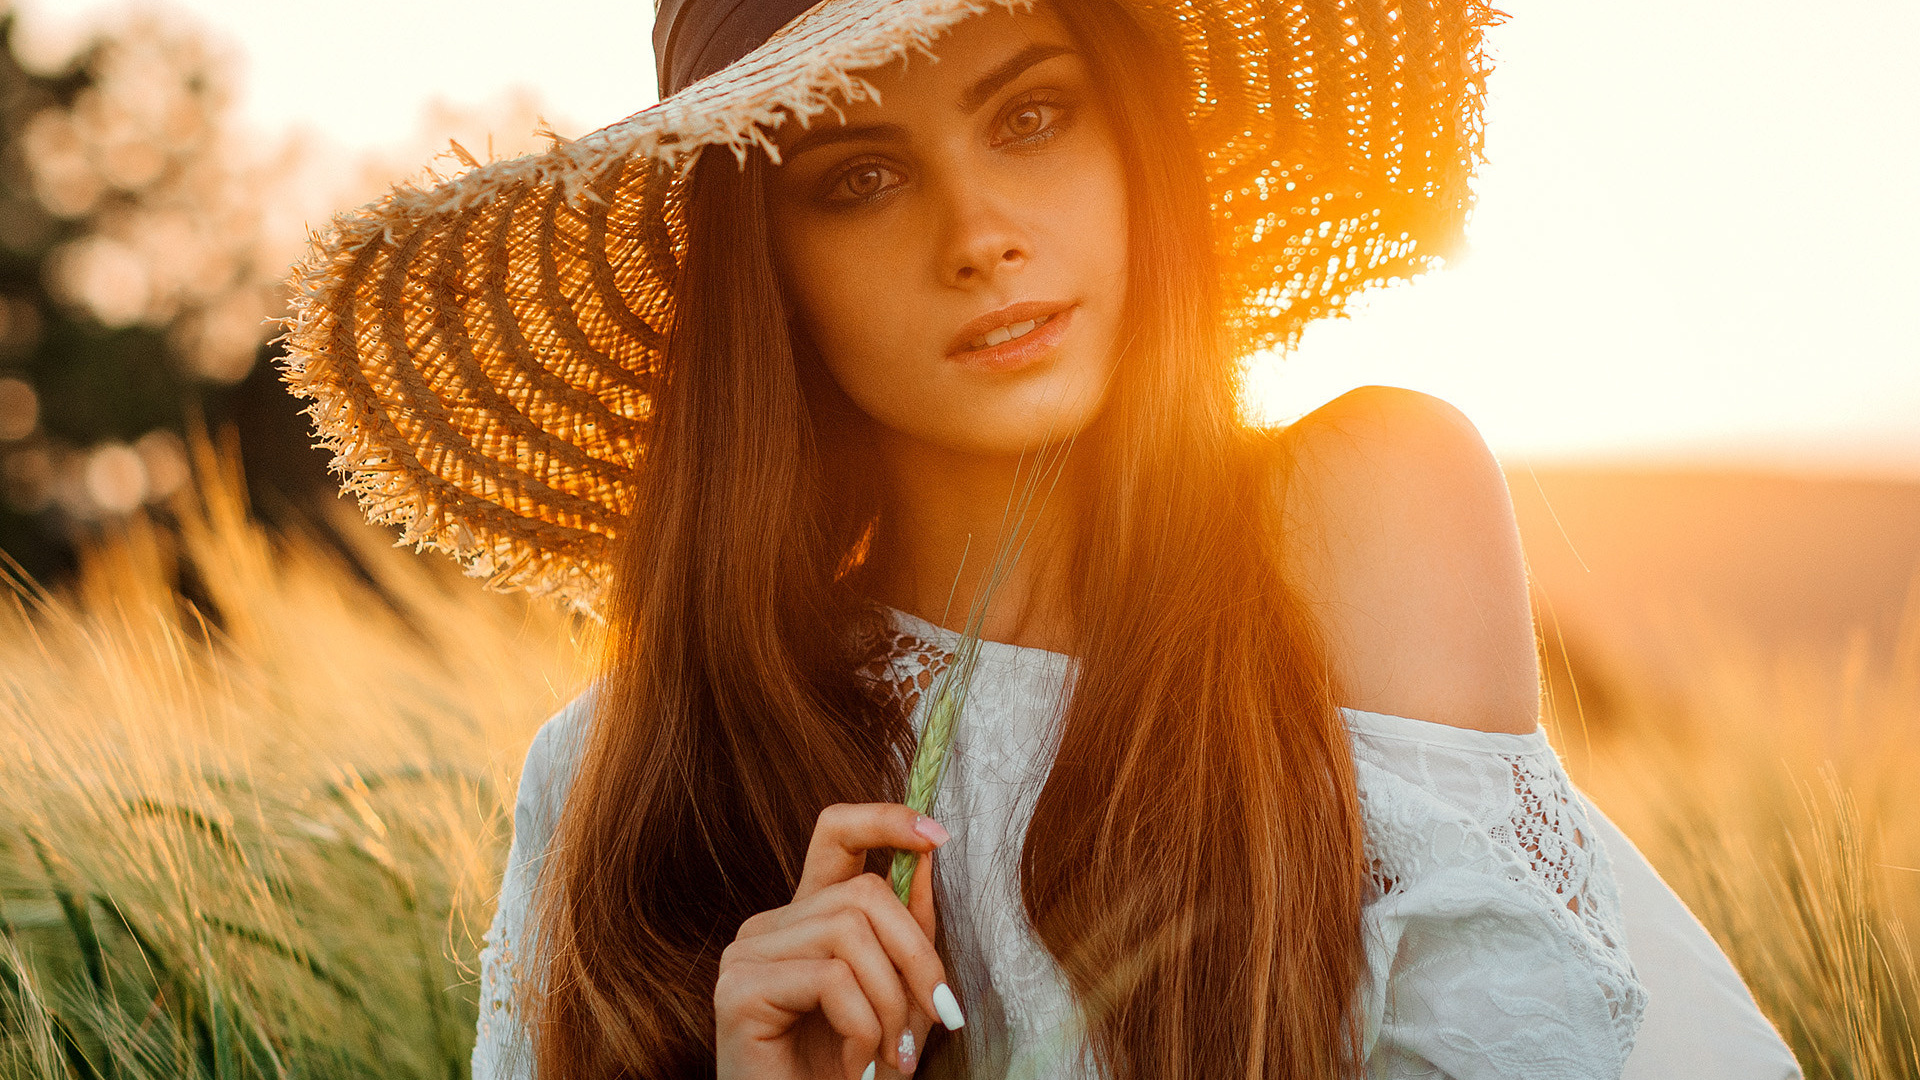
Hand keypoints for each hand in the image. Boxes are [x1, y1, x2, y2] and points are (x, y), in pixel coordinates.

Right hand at [714, 803, 964, 1079]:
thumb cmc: (850, 1075)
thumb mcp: (897, 997)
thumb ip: (909, 930)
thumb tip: (927, 853)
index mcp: (806, 921)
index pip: (834, 833)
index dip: (884, 820)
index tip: (936, 835)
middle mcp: (769, 927)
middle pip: (864, 892)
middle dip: (917, 957)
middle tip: (937, 1019)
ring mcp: (746, 956)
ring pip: (850, 933)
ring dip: (892, 1004)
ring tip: (893, 1057)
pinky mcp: (738, 992)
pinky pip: (830, 978)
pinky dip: (862, 1029)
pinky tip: (857, 1070)